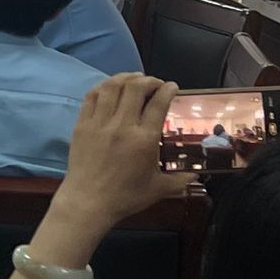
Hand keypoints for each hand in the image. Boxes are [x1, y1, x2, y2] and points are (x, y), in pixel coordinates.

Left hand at [53, 75, 191, 234]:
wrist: (89, 200)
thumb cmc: (126, 196)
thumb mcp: (160, 189)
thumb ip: (181, 179)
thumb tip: (198, 174)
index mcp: (144, 139)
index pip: (158, 104)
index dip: (167, 90)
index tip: (172, 87)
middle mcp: (122, 125)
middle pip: (135, 88)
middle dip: (148, 80)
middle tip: (155, 82)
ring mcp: (99, 122)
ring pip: (111, 87)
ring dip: (125, 78)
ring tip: (134, 77)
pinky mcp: (82, 123)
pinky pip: (91, 97)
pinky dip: (103, 87)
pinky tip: (110, 86)